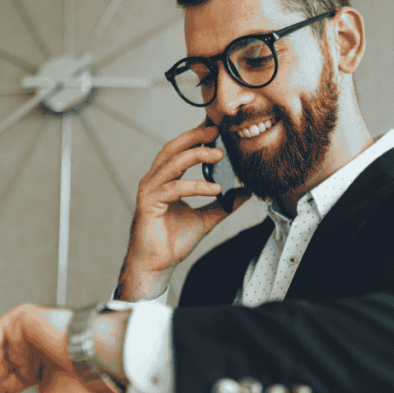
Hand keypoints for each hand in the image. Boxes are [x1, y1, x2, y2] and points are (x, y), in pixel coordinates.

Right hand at [118, 121, 251, 299]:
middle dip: (195, 137)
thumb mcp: (206, 218)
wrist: (157, 265)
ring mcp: (149, 190)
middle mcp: (155, 180)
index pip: (180, 150)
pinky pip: (175, 188)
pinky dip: (196, 186)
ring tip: (219, 155)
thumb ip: (222, 204)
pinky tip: (214, 188)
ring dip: (196, 155)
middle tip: (217, 130)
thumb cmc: (173, 242)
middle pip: (173, 148)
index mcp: (165, 180)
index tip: (216, 127)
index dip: (196, 136)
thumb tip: (244, 192)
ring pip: (173, 163)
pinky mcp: (149, 203)